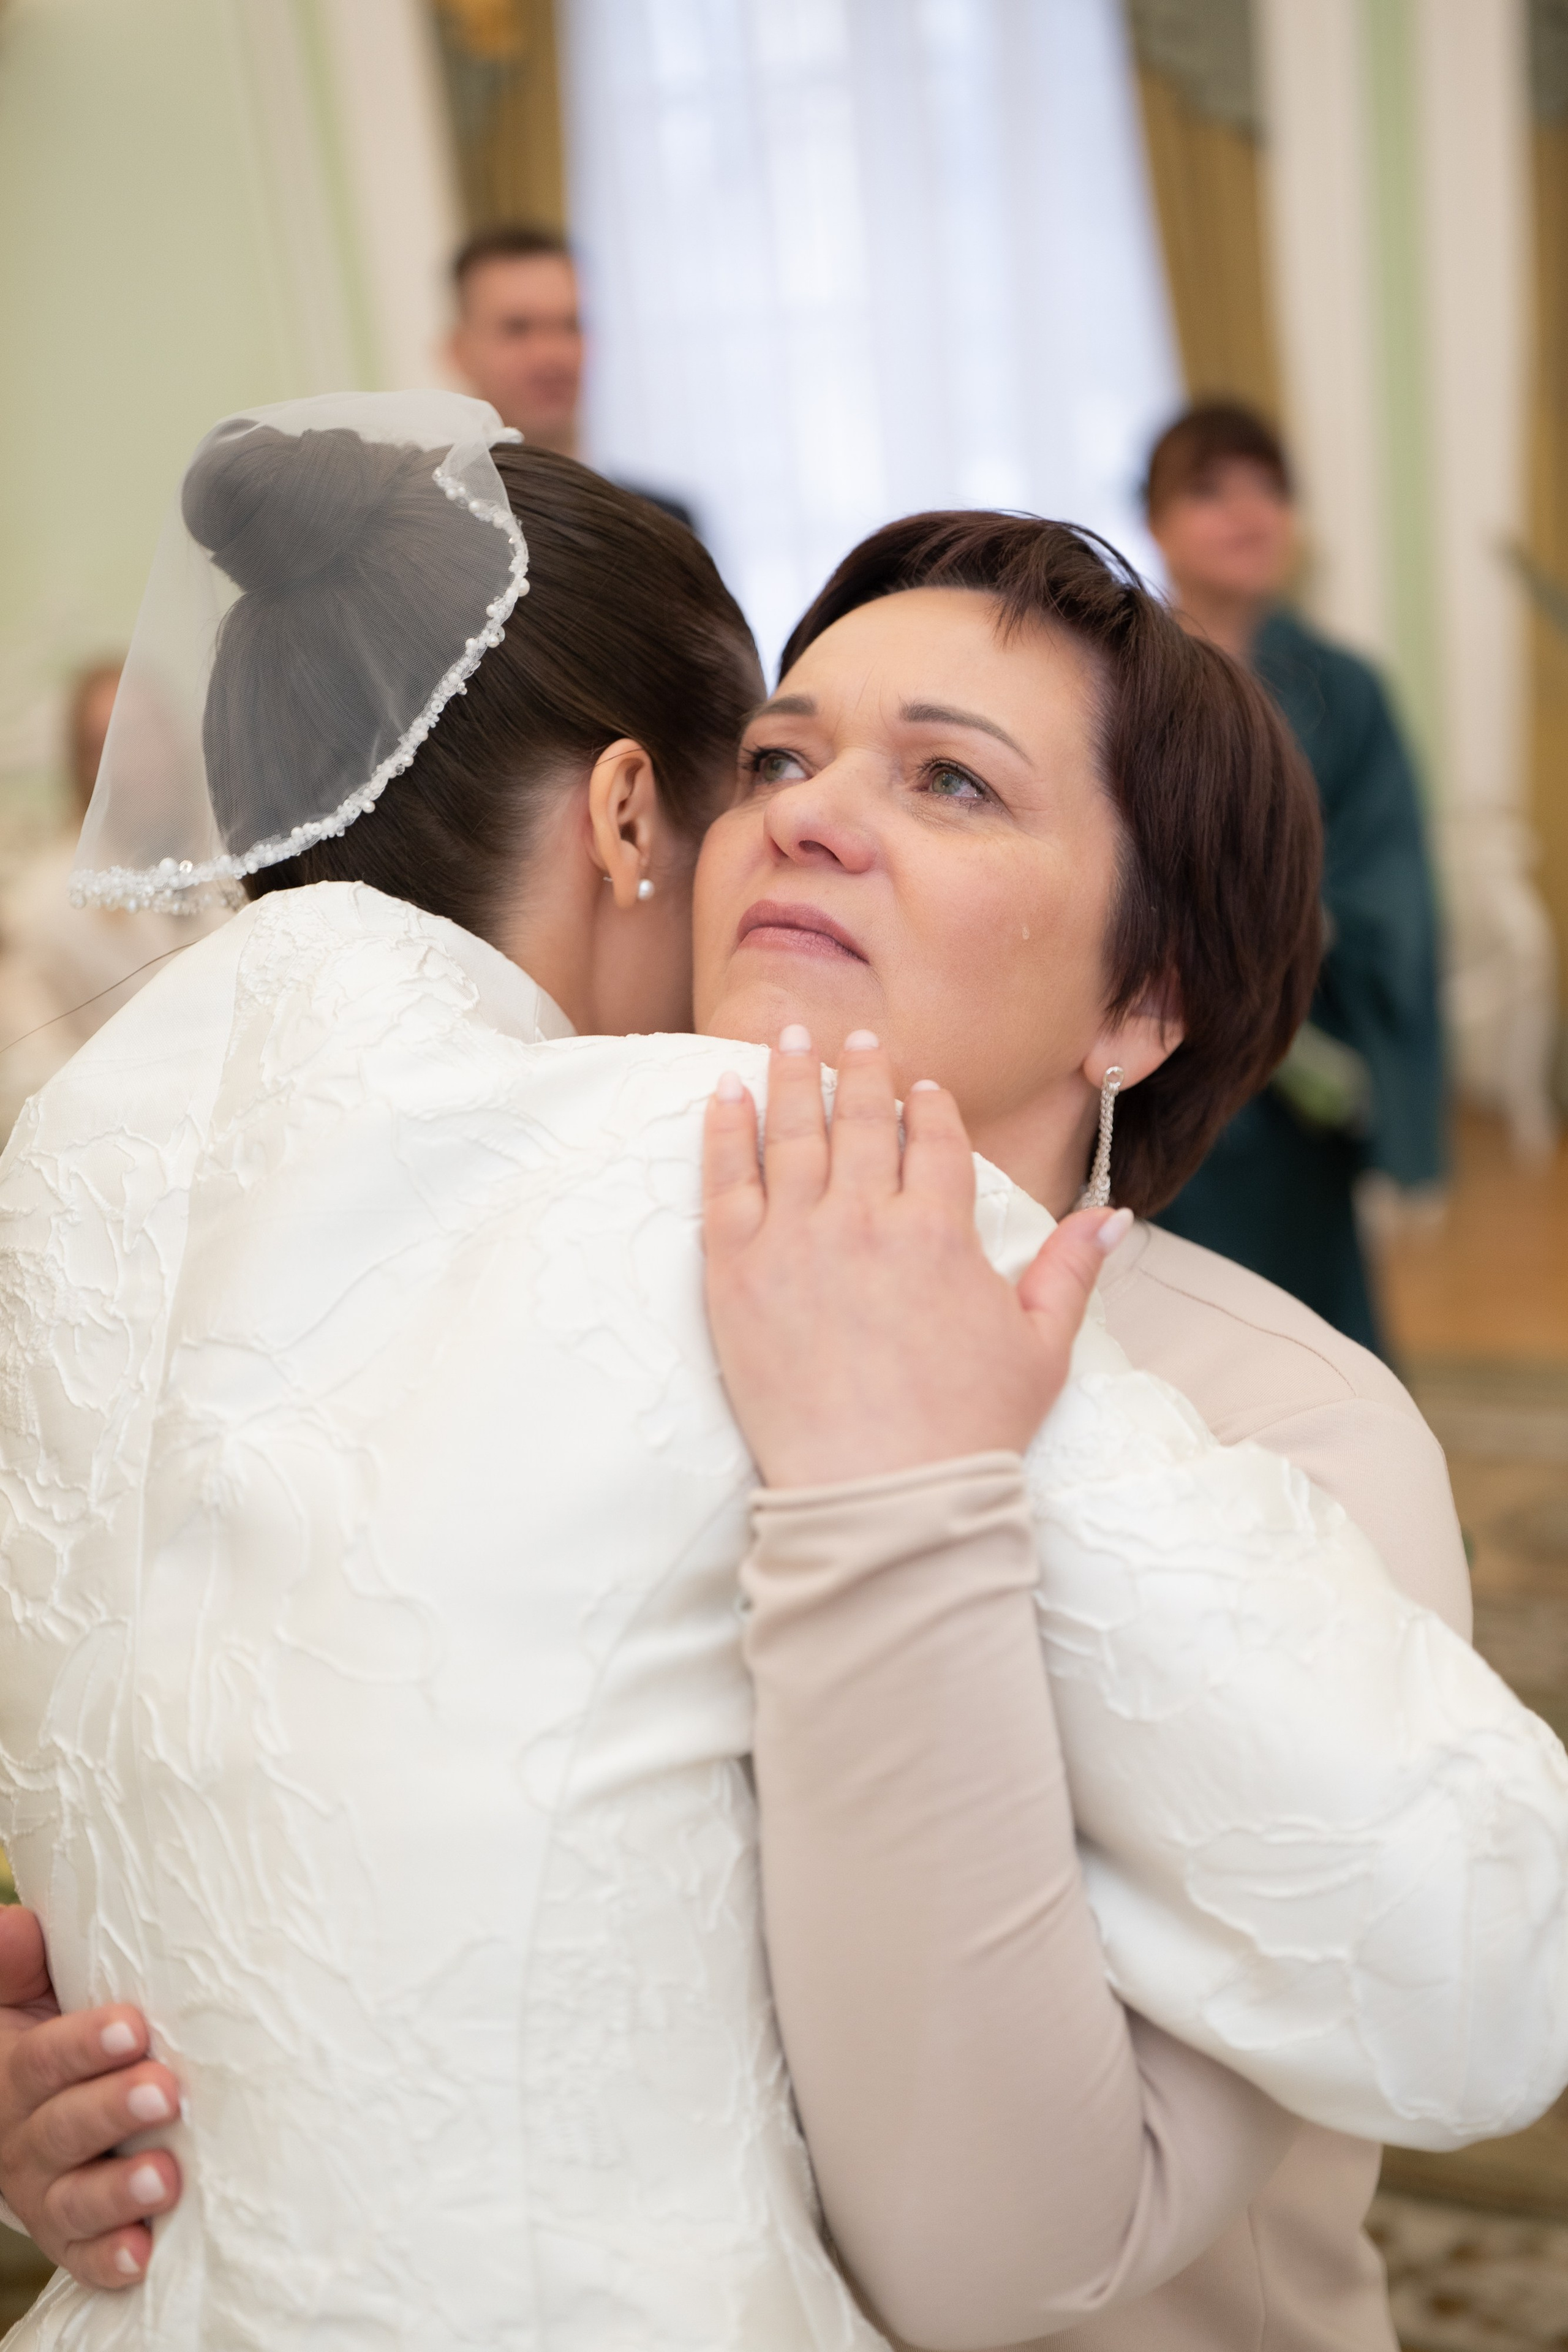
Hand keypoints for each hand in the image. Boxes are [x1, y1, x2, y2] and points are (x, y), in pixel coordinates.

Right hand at [0, 1906, 179, 2286]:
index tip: (132, 2026)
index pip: (41, 2059)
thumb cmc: (56, 2031)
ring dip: (119, 2190)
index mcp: (13, 2073)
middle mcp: (23, 2139)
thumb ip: (19, 1962)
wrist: (43, 2112)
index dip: (83, 2044)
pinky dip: (111, 2258)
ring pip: (75, 2198)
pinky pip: (86, 2257)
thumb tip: (18, 1927)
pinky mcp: (74, 2238)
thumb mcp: (28, 1990)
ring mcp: (48, 2193)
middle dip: (112, 2109)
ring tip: (165, 2175)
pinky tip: (144, 2253)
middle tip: (165, 2090)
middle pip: (62, 2129)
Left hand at [702, 1026, 1130, 1487]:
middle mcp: (864, 1220)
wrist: (881, 1497)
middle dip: (858, 1072)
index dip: (926, 1106)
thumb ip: (1069, 1272)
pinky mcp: (735, 1274)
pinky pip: (723, 1181)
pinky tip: (722, 1090)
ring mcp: (794, 1242)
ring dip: (790, 1077)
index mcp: (938, 1231)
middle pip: (858, 1121)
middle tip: (851, 1038)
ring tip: (786, 1038)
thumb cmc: (966, 1431)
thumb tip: (1114, 1217)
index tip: (918, 1086)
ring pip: (790, 1135)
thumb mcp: (1040, 1348)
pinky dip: (723, 1129)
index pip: (932, 1139)